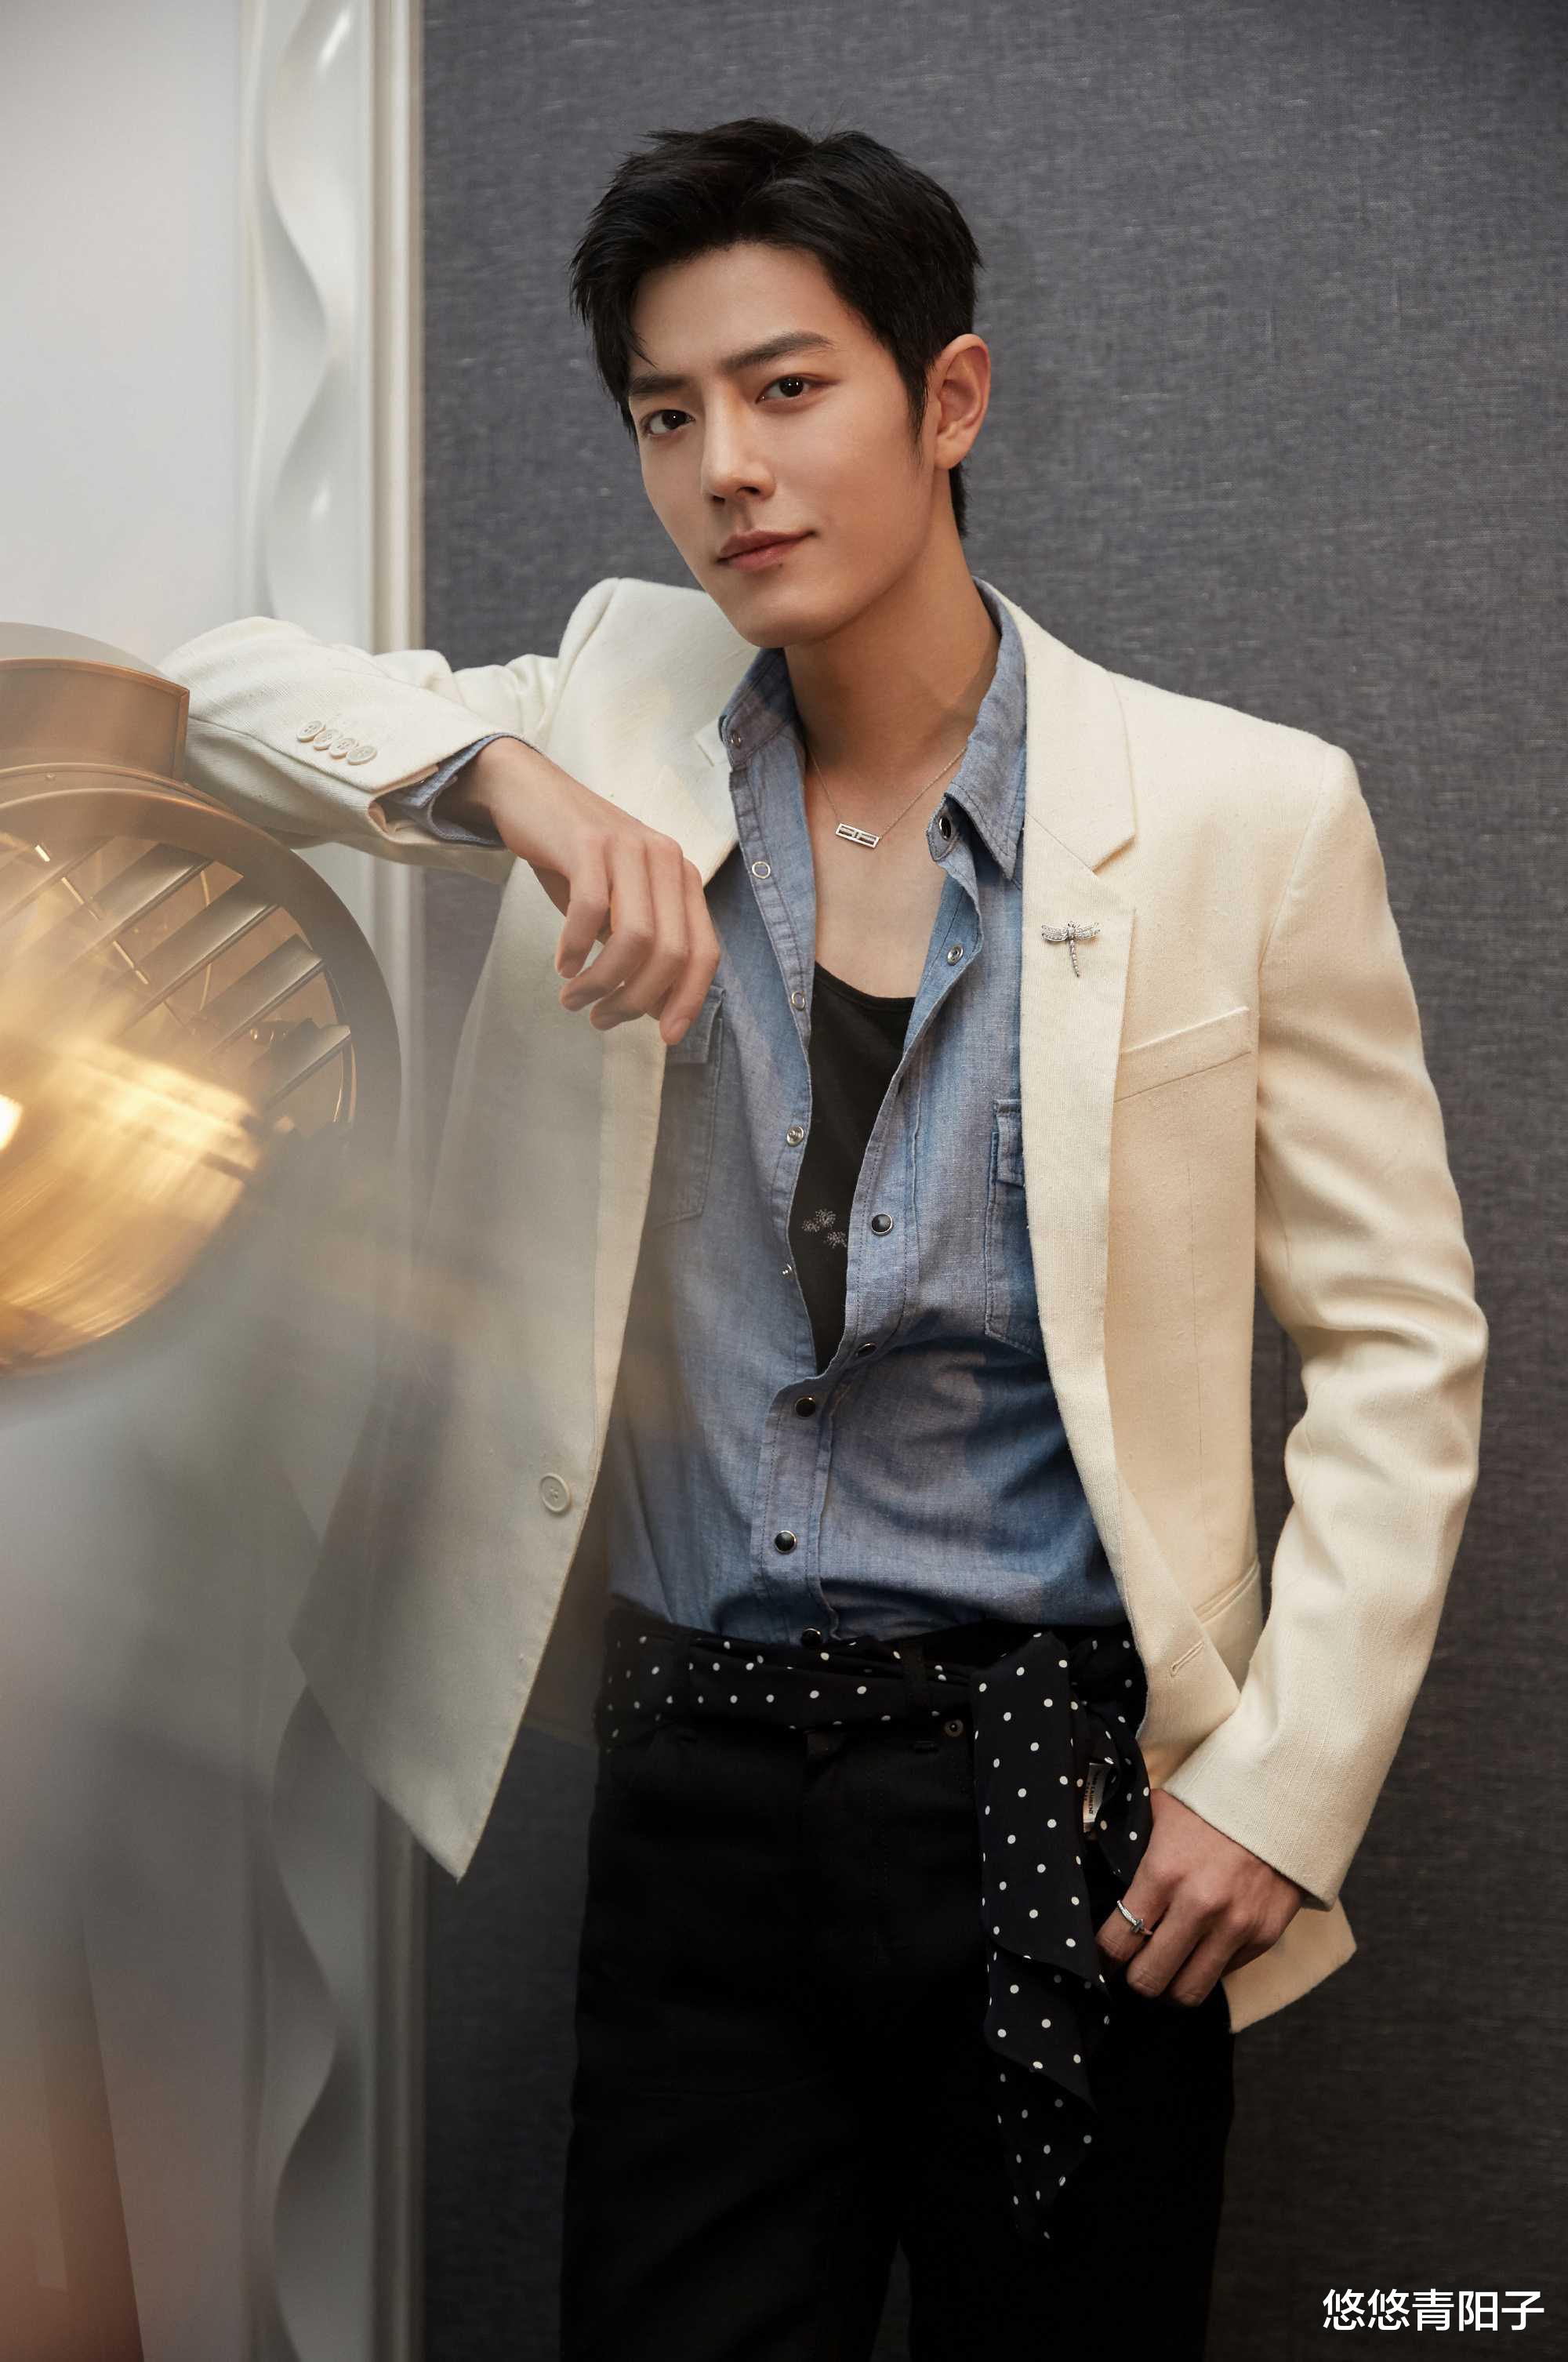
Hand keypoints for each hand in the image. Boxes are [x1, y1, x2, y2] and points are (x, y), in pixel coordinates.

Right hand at [453, 738, 720, 1043]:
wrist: (528, 794)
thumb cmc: (574, 861)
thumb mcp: (617, 908)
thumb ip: (642, 950)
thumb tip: (658, 1010)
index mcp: (682, 878)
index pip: (705, 951)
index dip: (689, 999)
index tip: (666, 1037)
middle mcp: (666, 860)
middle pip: (671, 953)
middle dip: (635, 1000)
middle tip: (600, 1019)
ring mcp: (629, 847)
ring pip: (634, 938)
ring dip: (601, 981)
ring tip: (574, 998)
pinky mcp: (589, 842)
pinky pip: (590, 910)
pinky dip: (575, 947)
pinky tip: (562, 963)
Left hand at [1093, 1789, 1305, 2007]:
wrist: (1280, 1800)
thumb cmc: (1211, 1805)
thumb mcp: (1159, 1813)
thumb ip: (1129, 1845)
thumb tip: (1092, 1860)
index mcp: (1163, 1873)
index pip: (1117, 1941)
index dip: (1103, 1956)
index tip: (1103, 1957)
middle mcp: (1198, 1906)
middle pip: (1149, 1979)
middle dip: (1135, 1979)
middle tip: (1133, 1968)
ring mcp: (1234, 1926)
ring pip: (1188, 1991)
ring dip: (1171, 1986)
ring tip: (1166, 1971)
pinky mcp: (1263, 1937)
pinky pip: (1223, 1973)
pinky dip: (1209, 1967)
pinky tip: (1202, 1948)